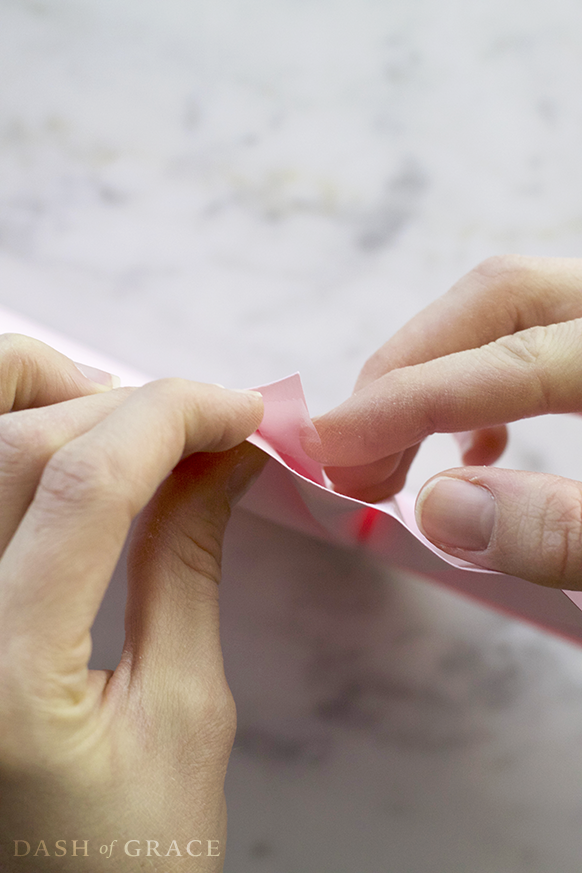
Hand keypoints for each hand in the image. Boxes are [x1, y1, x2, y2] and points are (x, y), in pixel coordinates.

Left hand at [0, 335, 265, 870]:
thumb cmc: (129, 856)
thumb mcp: (186, 711)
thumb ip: (190, 564)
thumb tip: (223, 458)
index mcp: (8, 673)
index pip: (87, 485)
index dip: (172, 418)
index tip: (240, 410)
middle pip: (18, 443)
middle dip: (125, 404)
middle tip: (203, 420)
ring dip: (54, 401)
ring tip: (134, 426)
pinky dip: (21, 438)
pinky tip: (74, 453)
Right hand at [304, 256, 581, 588]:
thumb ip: (560, 532)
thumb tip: (439, 507)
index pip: (510, 362)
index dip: (407, 403)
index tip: (328, 447)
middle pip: (498, 299)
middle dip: (406, 369)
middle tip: (350, 453)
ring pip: (509, 311)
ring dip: (434, 373)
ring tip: (390, 458)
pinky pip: (535, 333)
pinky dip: (480, 381)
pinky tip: (471, 445)